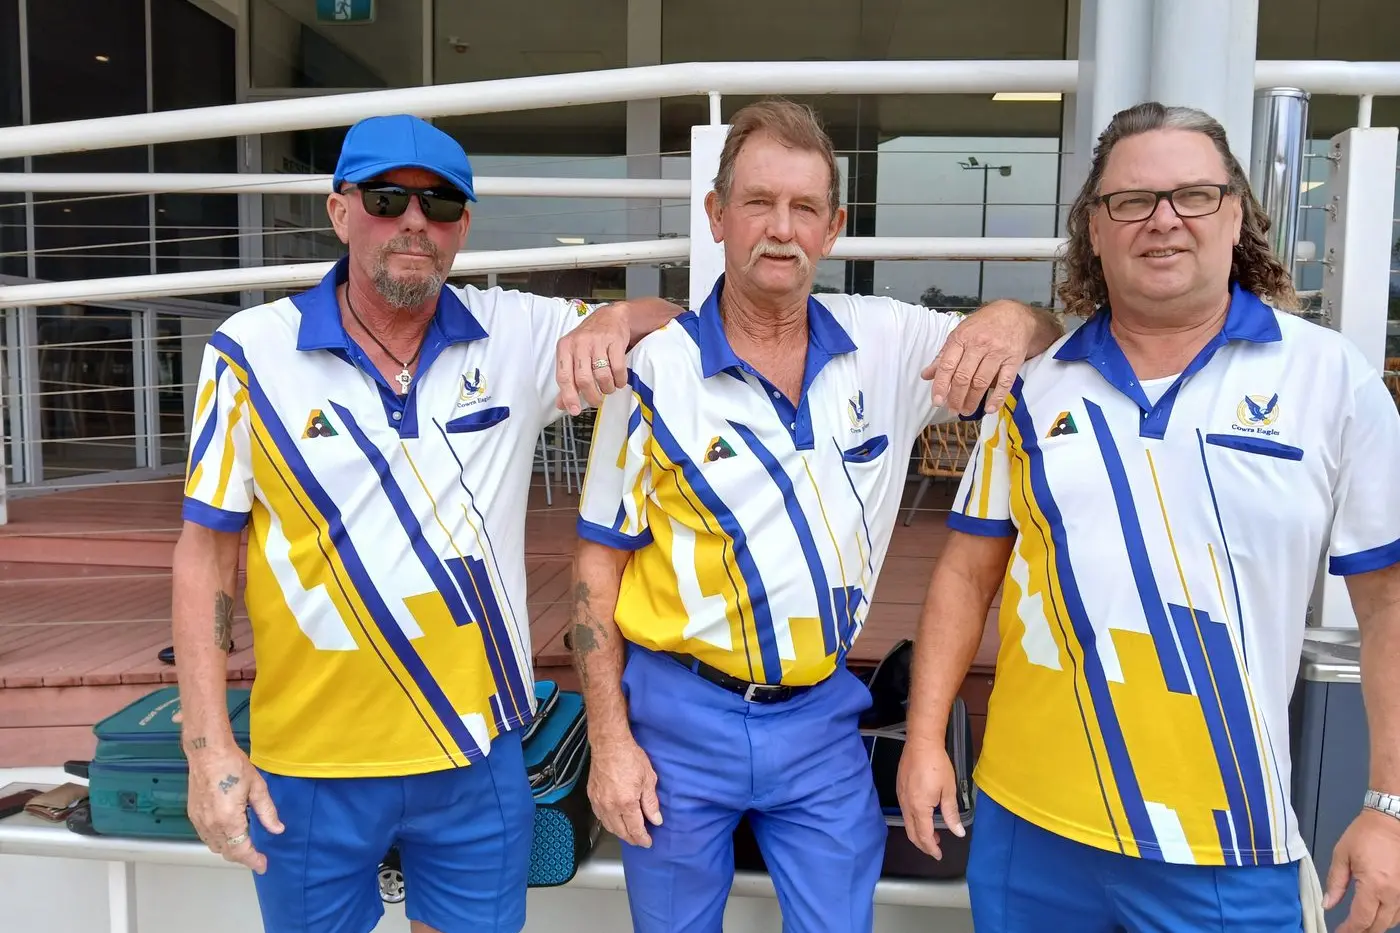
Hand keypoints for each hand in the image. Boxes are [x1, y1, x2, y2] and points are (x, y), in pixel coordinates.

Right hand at [186, 741, 282, 873]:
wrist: (207, 752)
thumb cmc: (234, 766)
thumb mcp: (257, 787)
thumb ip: (267, 812)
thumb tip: (278, 830)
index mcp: (228, 819)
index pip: (241, 850)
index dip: (253, 860)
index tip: (263, 865)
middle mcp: (211, 825)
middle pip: (227, 851)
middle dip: (242, 857)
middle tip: (257, 856)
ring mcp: (199, 821)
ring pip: (215, 846)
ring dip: (230, 849)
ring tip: (245, 845)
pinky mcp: (193, 815)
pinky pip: (206, 837)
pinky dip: (219, 841)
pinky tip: (229, 833)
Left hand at [555, 302, 631, 415]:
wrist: (611, 316)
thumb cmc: (589, 340)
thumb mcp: (573, 355)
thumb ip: (567, 379)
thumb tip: (562, 404)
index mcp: (565, 347)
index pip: (563, 376)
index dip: (569, 396)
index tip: (575, 410)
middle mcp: (579, 343)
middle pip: (584, 379)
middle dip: (592, 396)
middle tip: (596, 401)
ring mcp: (598, 341)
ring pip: (602, 375)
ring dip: (607, 388)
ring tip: (608, 388)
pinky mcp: (615, 340)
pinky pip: (618, 368)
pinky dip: (620, 380)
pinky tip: (618, 380)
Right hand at [587, 733, 662, 847]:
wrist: (609, 744)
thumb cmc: (630, 757)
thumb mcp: (648, 778)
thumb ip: (651, 802)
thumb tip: (656, 820)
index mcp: (627, 803)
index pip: (635, 829)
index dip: (642, 838)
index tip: (648, 842)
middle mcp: (611, 806)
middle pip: (621, 831)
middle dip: (631, 838)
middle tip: (640, 840)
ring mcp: (599, 802)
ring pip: (609, 826)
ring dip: (619, 832)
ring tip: (629, 833)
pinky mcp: (592, 796)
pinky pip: (600, 816)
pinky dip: (608, 822)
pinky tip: (614, 821)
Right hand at [896, 737, 964, 859]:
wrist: (921, 743)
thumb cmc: (937, 765)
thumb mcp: (948, 790)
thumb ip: (951, 813)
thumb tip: (958, 833)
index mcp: (919, 807)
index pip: (924, 835)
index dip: (931, 848)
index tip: (939, 855)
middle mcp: (906, 805)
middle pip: (912, 833)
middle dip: (923, 844)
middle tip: (935, 849)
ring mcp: (901, 797)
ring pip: (907, 823)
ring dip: (918, 833)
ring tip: (932, 834)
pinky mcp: (899, 789)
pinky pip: (905, 812)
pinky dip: (913, 821)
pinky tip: (923, 817)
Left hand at [922, 299, 1047, 416]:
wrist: (1015, 315)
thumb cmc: (983, 325)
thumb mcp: (959, 334)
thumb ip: (943, 356)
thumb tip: (926, 375)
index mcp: (962, 338)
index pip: (947, 366)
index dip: (940, 385)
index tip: (937, 401)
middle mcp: (979, 344)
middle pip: (964, 376)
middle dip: (956, 397)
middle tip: (952, 409)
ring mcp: (997, 352)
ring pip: (981, 381)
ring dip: (973, 400)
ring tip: (966, 411)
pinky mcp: (1014, 359)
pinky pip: (1006, 382)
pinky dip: (997, 398)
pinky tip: (990, 409)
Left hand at [1326, 808, 1399, 932]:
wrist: (1391, 820)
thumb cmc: (1365, 835)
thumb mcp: (1342, 856)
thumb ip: (1335, 882)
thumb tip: (1328, 904)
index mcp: (1374, 886)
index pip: (1361, 919)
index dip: (1349, 930)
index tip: (1339, 932)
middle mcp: (1393, 894)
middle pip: (1379, 925)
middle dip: (1363, 931)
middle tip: (1348, 930)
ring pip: (1393, 921)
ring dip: (1377, 926)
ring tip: (1361, 924)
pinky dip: (1390, 917)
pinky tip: (1379, 914)